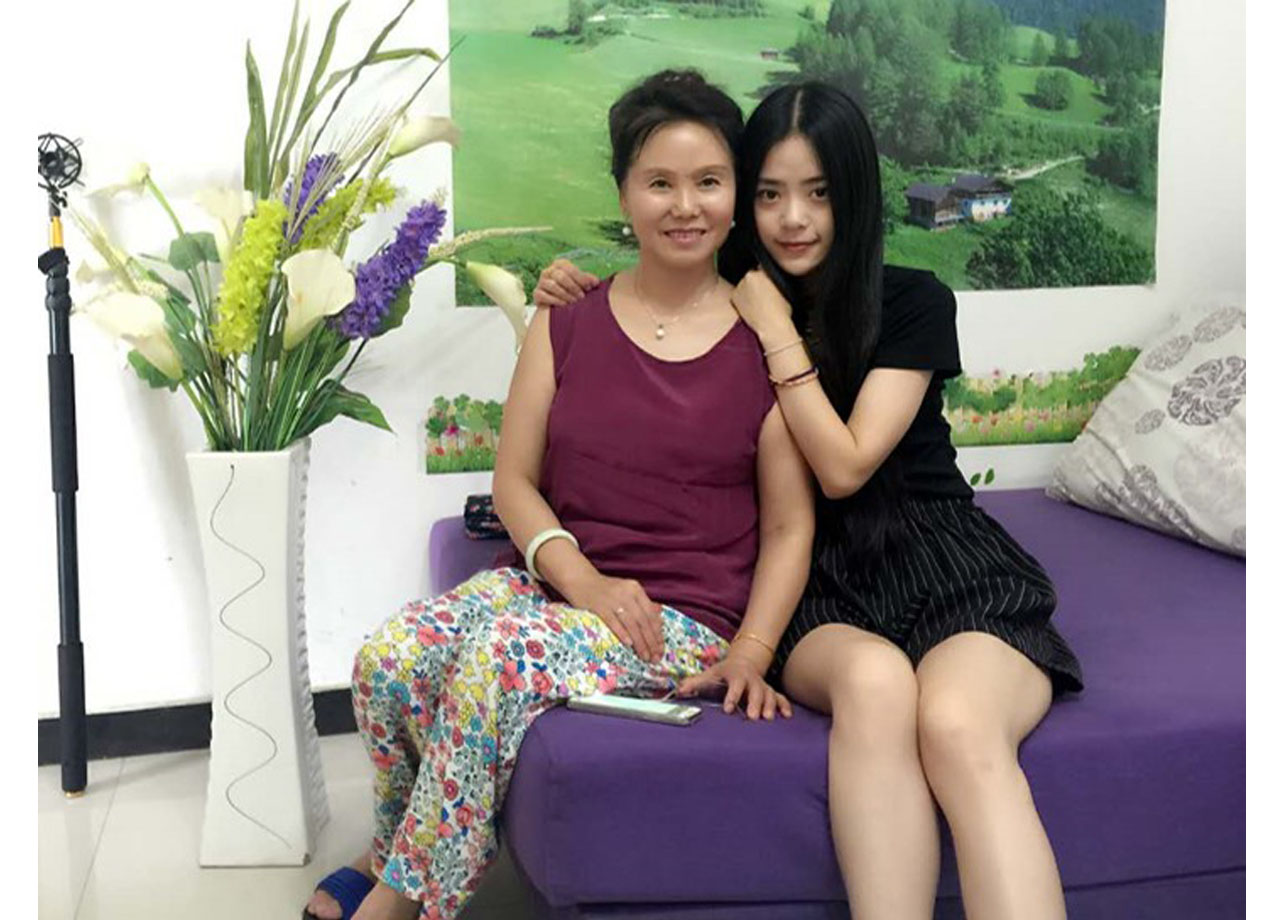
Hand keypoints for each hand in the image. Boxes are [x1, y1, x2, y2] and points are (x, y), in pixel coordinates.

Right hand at [533, 259, 599, 308]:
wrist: (554, 304)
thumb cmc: (570, 291)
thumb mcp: (579, 283)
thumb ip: (587, 280)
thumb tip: (596, 282)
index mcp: (559, 264)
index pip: (570, 268)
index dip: (581, 278)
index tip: (589, 288)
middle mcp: (548, 271)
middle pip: (561, 276)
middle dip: (574, 288)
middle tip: (582, 297)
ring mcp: (541, 282)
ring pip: (553, 286)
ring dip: (566, 295)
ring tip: (574, 302)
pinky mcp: (536, 294)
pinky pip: (544, 296)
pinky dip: (556, 301)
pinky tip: (564, 305)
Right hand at [566, 573, 664, 663]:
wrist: (580, 579)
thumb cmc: (605, 589)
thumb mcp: (626, 592)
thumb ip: (642, 604)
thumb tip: (660, 620)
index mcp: (635, 589)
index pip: (651, 614)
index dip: (658, 633)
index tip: (661, 648)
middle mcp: (626, 593)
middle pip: (643, 620)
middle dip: (651, 641)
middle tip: (656, 657)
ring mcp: (612, 599)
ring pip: (631, 623)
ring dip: (640, 642)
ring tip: (645, 656)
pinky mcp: (599, 606)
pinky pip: (613, 621)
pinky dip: (622, 633)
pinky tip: (629, 644)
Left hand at [676, 653, 792, 720]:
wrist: (744, 662)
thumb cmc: (724, 672)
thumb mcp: (709, 674)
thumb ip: (695, 683)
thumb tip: (679, 691)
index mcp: (736, 675)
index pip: (735, 685)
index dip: (732, 696)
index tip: (728, 709)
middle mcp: (752, 680)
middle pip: (755, 690)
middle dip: (754, 703)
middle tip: (752, 717)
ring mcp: (763, 685)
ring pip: (769, 695)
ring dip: (769, 706)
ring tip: (767, 719)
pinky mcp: (770, 692)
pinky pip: (780, 698)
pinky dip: (784, 706)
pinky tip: (786, 716)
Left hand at [730, 269, 795, 345]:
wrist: (771, 326)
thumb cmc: (781, 311)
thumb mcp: (783, 290)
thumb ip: (774, 281)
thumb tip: (771, 281)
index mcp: (764, 270)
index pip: (762, 267)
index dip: (765, 276)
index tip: (767, 284)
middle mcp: (750, 274)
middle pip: (752, 275)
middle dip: (755, 282)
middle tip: (762, 294)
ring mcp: (740, 285)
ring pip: (744, 285)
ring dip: (748, 290)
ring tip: (757, 303)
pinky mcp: (734, 296)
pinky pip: (738, 294)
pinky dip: (742, 299)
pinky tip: (750, 308)